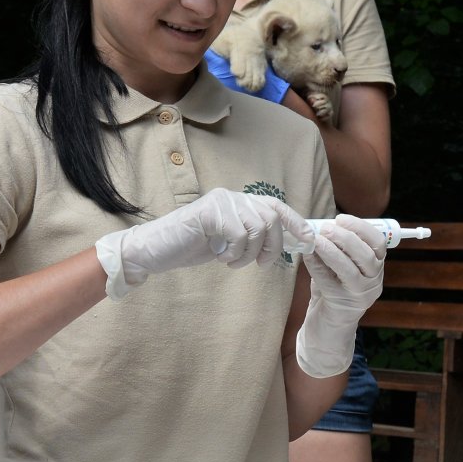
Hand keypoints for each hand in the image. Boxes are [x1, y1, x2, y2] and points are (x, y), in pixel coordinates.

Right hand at [94, 189, 309, 300]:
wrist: (153, 251)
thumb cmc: (190, 248)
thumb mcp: (228, 243)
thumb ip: (252, 237)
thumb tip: (287, 242)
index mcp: (238, 202)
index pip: (275, 206)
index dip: (295, 222)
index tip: (309, 241)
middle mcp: (232, 197)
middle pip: (271, 218)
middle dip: (272, 247)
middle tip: (260, 265)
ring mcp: (220, 202)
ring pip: (258, 227)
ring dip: (250, 253)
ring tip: (233, 262)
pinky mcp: (209, 212)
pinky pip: (239, 234)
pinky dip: (234, 253)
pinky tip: (220, 257)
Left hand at [295, 215, 385, 377]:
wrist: (329, 325)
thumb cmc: (334, 289)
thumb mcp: (342, 266)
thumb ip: (340, 248)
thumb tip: (322, 225)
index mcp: (376, 268)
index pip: (378, 243)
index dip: (361, 228)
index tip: (341, 219)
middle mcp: (373, 282)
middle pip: (366, 256)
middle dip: (346, 238)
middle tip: (327, 228)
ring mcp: (359, 295)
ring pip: (349, 270)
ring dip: (332, 252)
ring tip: (317, 239)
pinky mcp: (341, 305)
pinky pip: (328, 282)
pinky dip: (316, 266)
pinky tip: (307, 254)